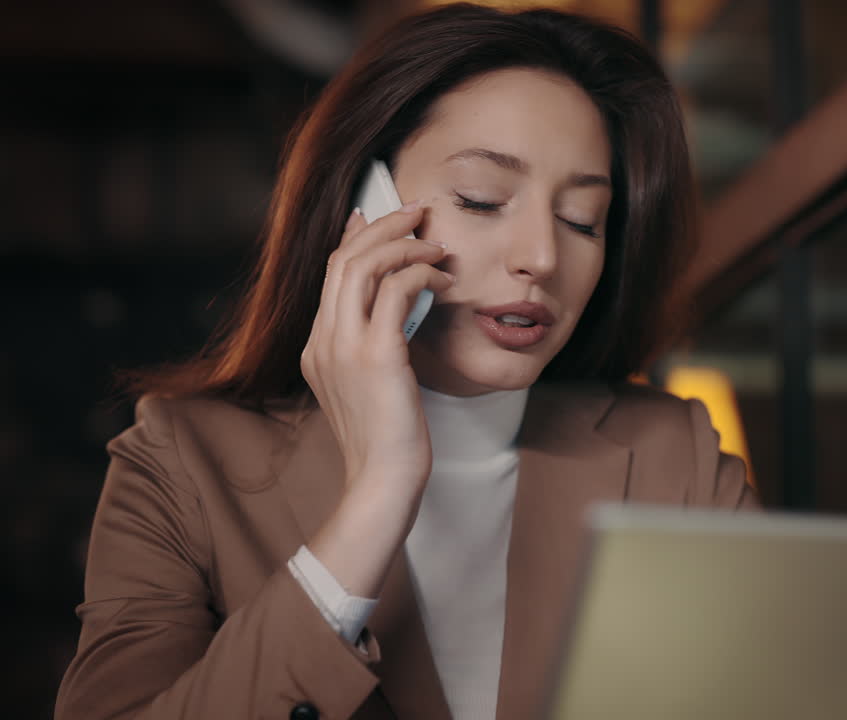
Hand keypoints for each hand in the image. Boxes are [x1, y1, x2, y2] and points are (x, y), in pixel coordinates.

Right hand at [300, 202, 452, 507]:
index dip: (354, 238)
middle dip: (383, 226)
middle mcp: (322, 341)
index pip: (330, 274)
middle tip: (417, 212)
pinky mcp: (377, 355)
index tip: (375, 215)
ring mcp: (345, 347)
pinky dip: (423, 274)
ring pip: (365, 265)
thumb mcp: (372, 385)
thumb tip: (397, 310)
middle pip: (344, 258)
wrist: (384, 480)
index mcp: (316, 347)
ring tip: (437, 245)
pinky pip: (398, 291)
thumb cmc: (388, 438)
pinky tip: (445, 281)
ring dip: (405, 245)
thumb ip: (374, 345)